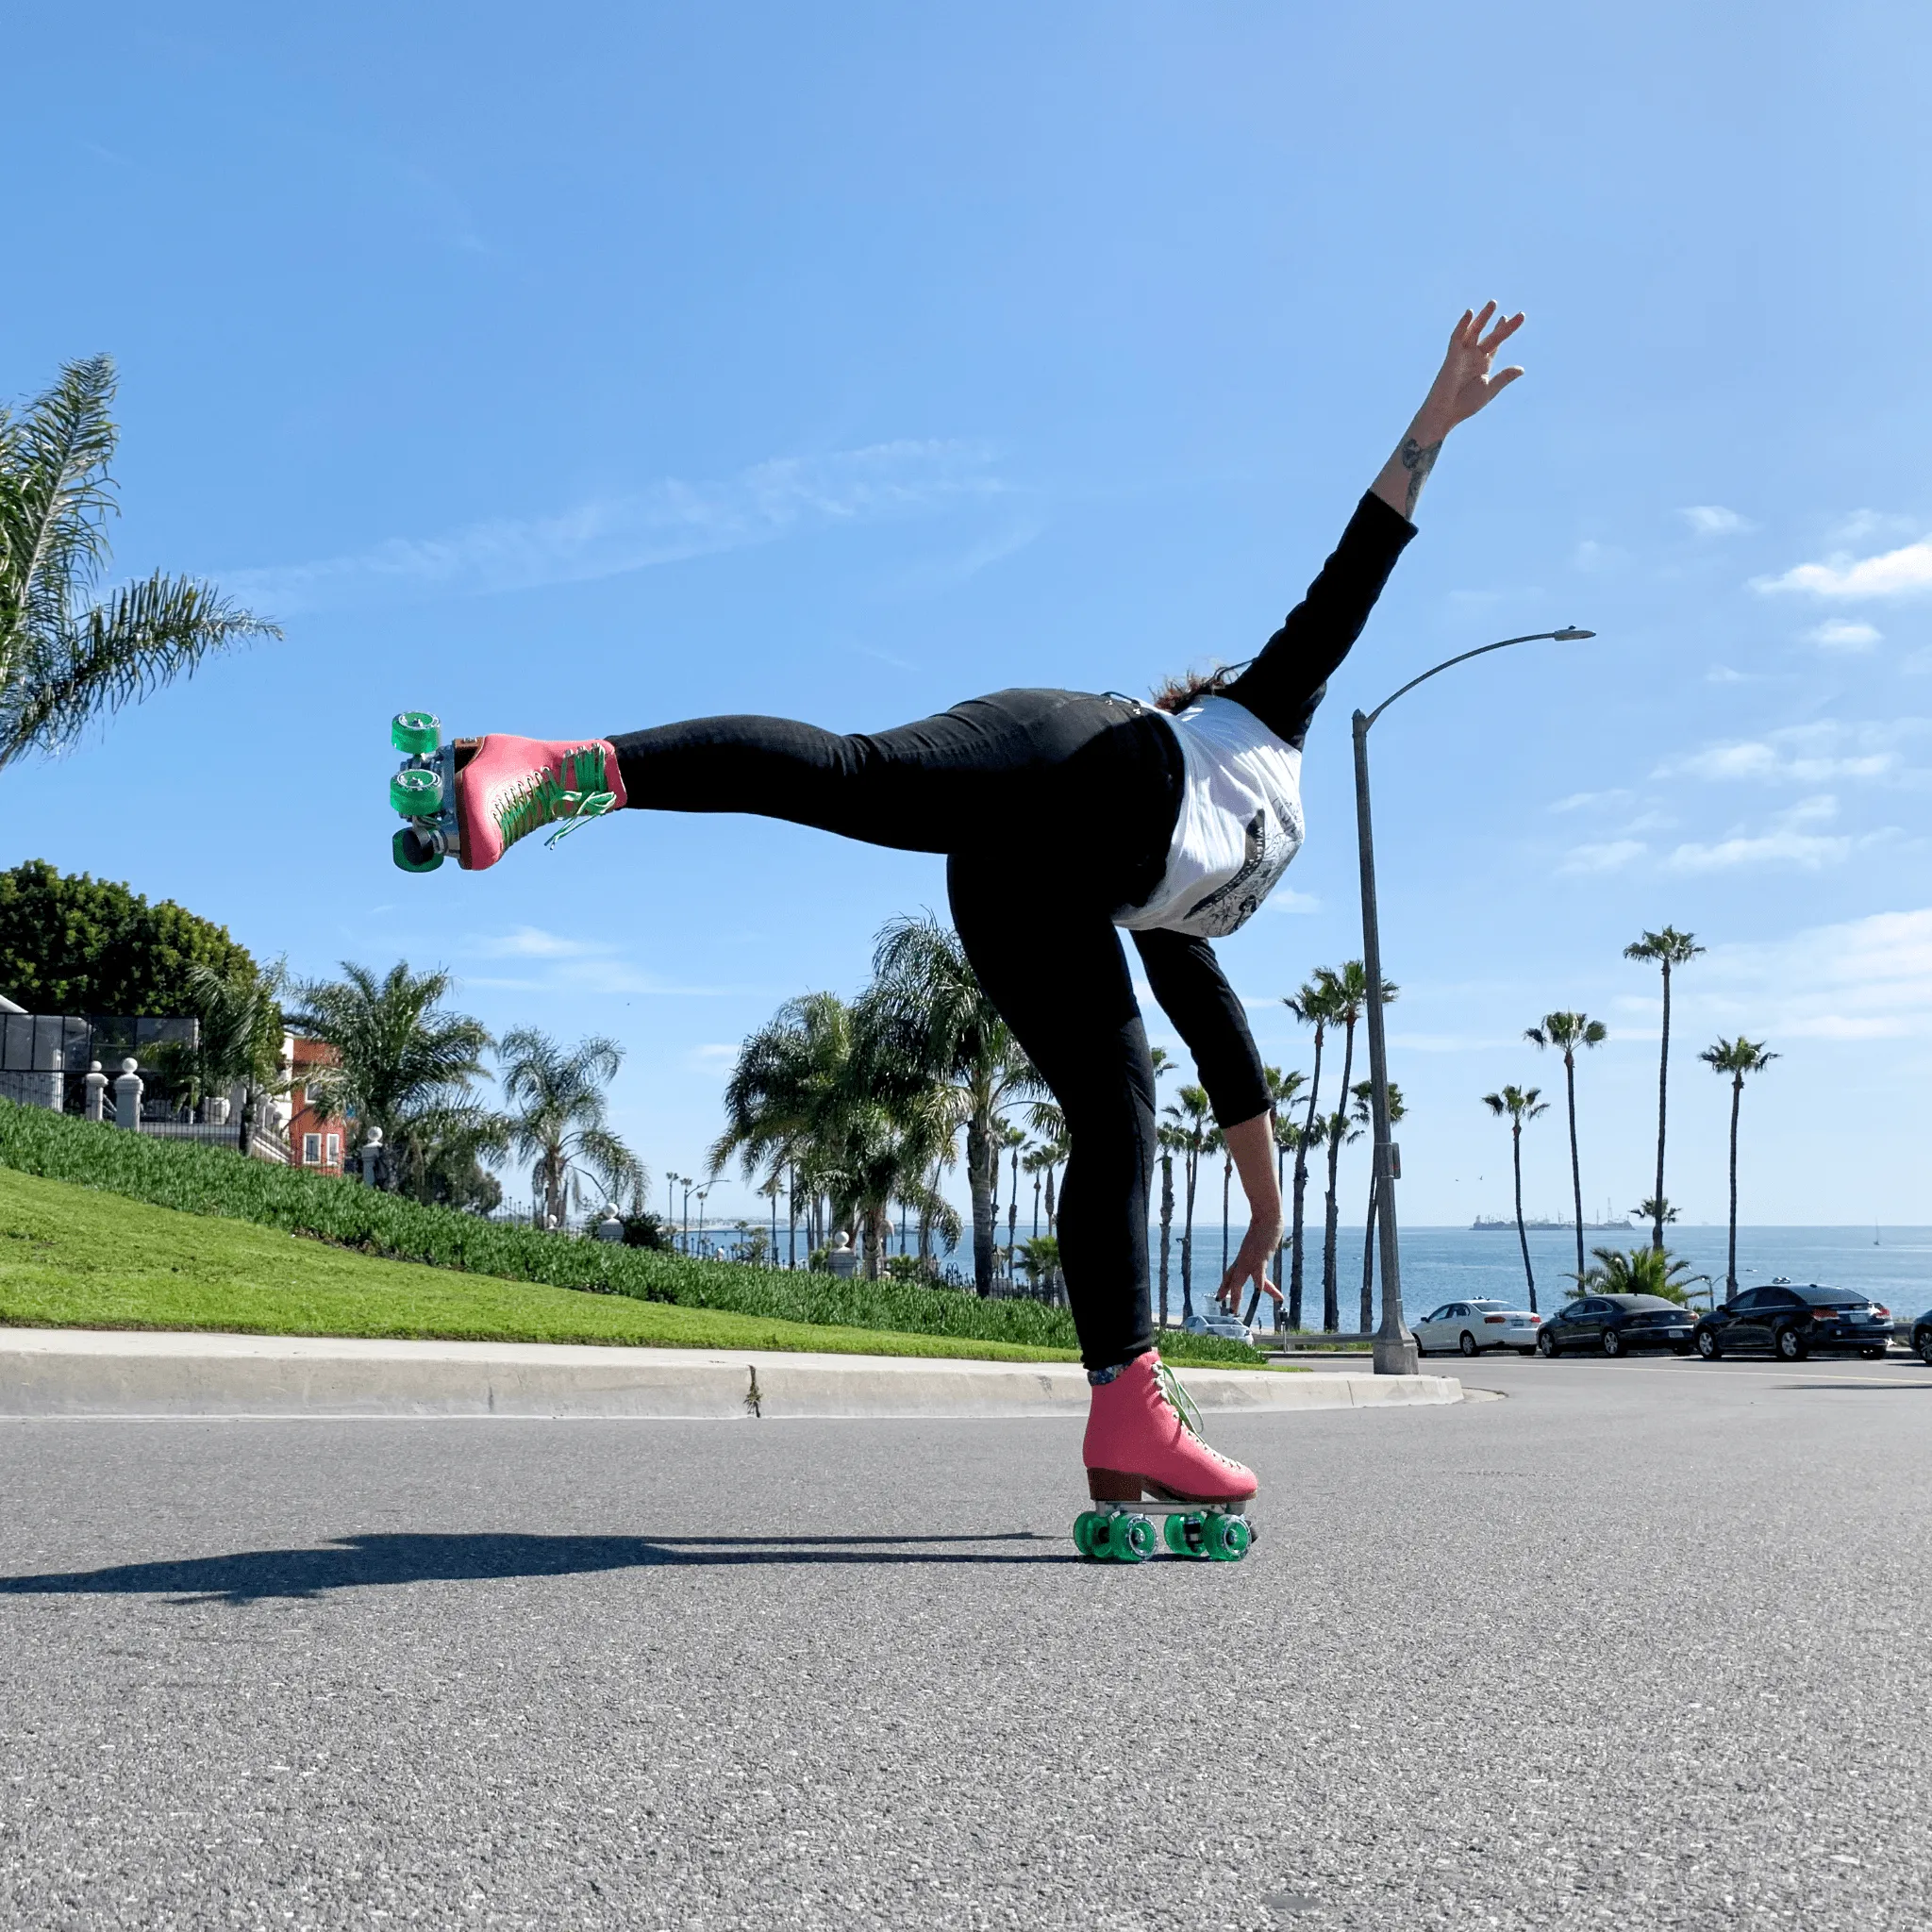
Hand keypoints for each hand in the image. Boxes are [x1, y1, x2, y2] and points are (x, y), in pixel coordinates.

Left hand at [1215, 1223, 1283, 1320]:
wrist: (1266, 1214)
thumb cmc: (1265, 1222)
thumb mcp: (1262, 1237)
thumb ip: (1263, 1243)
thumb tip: (1267, 1243)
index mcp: (1243, 1256)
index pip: (1232, 1273)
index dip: (1225, 1286)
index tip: (1220, 1297)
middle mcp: (1244, 1259)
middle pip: (1232, 1279)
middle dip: (1228, 1294)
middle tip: (1227, 1310)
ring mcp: (1251, 1259)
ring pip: (1240, 1280)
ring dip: (1236, 1296)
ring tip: (1234, 1310)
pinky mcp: (1260, 1256)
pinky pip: (1259, 1273)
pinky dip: (1259, 1283)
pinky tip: (1259, 1292)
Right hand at [1415, 302, 1524, 438]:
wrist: (1445, 412)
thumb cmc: (1465, 405)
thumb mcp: (1489, 389)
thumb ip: (1504, 377)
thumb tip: (1521, 369)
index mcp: (1483, 366)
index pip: (1495, 345)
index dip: (1502, 331)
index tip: (1508, 318)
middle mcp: (1473, 358)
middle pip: (1492, 337)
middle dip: (1505, 327)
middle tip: (1521, 315)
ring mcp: (1462, 355)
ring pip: (1475, 332)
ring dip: (1484, 318)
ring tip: (1494, 303)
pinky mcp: (1452, 356)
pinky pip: (1457, 337)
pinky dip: (1463, 325)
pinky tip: (1469, 313)